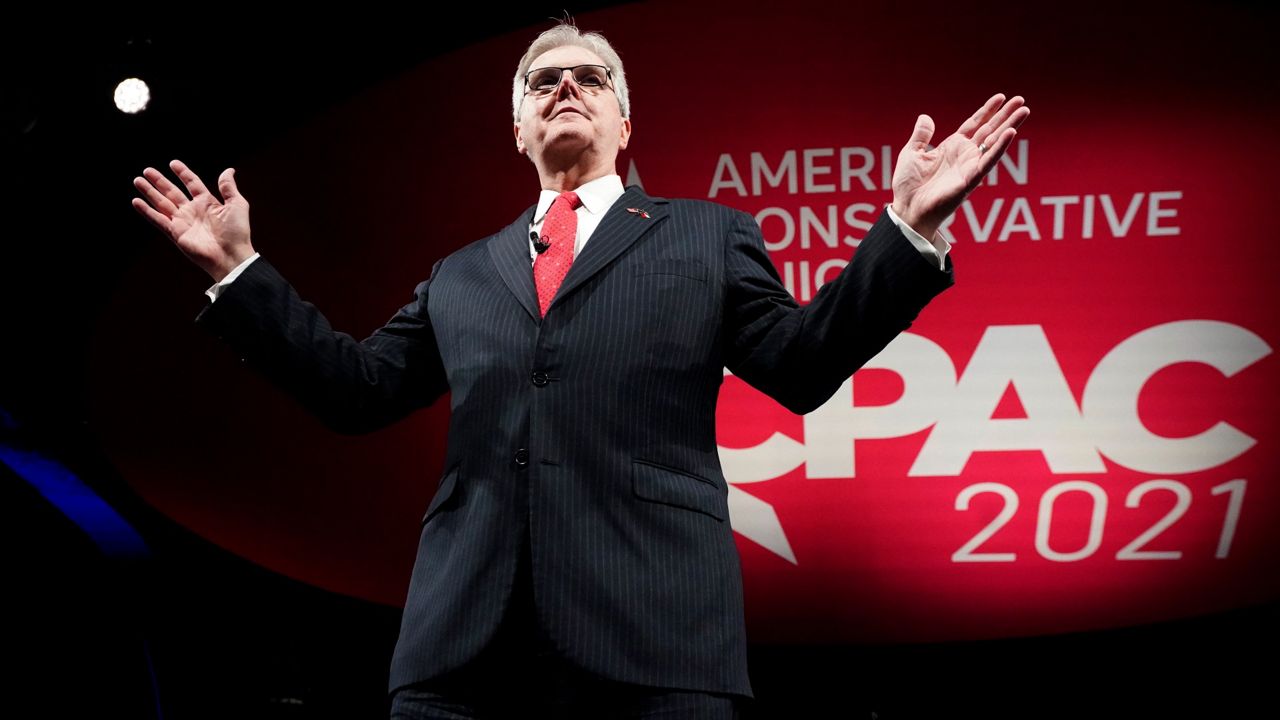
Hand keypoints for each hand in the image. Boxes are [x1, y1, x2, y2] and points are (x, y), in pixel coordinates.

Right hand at [132, 159, 254, 281]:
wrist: (231, 255)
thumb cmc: (237, 232)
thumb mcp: (237, 204)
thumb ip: (228, 187)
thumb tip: (229, 170)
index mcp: (207, 202)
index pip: (192, 183)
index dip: (183, 173)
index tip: (173, 163)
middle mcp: (193, 211)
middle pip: (172, 192)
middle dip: (159, 181)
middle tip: (147, 170)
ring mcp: (183, 222)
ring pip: (162, 203)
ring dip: (149, 192)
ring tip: (138, 180)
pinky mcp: (176, 233)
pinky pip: (158, 220)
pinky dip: (147, 211)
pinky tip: (136, 201)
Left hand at [891, 94, 1029, 239]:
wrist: (907, 208)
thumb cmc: (909, 185)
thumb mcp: (912, 153)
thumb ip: (921, 135)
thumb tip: (925, 116)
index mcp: (952, 147)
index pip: (975, 124)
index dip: (987, 110)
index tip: (1001, 97)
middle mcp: (965, 155)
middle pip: (990, 130)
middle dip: (1005, 115)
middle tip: (1021, 101)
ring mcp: (970, 166)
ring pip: (995, 142)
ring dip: (1010, 126)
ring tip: (1024, 111)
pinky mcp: (971, 179)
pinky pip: (988, 161)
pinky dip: (1000, 147)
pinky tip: (1011, 132)